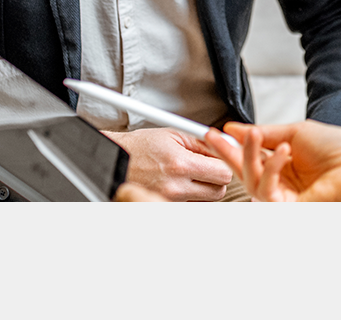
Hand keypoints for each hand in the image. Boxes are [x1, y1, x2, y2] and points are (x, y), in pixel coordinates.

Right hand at [101, 127, 231, 200]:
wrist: (114, 160)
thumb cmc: (141, 146)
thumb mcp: (174, 134)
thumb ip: (203, 142)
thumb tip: (226, 146)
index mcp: (180, 164)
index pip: (223, 172)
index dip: (223, 164)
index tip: (218, 159)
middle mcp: (175, 187)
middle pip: (219, 191)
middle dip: (217, 178)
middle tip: (206, 168)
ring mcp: (169, 200)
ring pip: (206, 201)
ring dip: (205, 189)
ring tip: (190, 176)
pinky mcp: (163, 206)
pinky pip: (191, 205)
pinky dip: (191, 197)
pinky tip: (182, 185)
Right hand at [204, 120, 340, 201]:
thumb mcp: (297, 133)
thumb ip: (265, 134)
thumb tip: (236, 128)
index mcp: (288, 168)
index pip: (254, 160)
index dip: (232, 148)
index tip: (215, 134)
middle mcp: (286, 186)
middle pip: (246, 174)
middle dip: (229, 154)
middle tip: (214, 136)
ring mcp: (287, 201)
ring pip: (252, 183)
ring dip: (251, 156)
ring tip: (257, 135)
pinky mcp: (290, 210)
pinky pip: (266, 192)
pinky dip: (271, 168)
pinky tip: (282, 152)